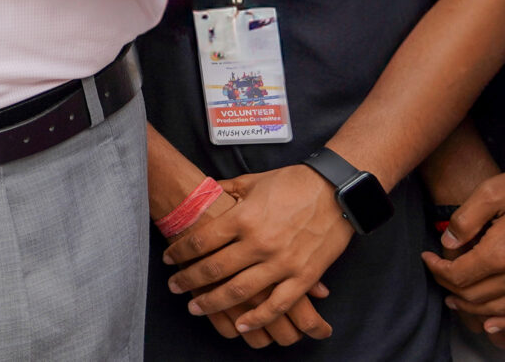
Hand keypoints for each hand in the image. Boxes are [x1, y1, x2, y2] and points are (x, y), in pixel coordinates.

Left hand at [164, 165, 354, 336]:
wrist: (336, 191)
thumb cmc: (293, 183)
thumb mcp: (253, 181)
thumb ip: (227, 190)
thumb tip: (206, 191)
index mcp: (242, 218)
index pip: (201, 241)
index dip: (180, 252)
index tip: (168, 260)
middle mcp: (258, 243)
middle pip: (214, 269)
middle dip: (189, 280)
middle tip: (174, 287)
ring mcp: (281, 263)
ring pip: (241, 291)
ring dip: (214, 302)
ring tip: (196, 307)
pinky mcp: (304, 276)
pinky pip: (278, 304)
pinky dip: (258, 317)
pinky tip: (241, 324)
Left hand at [430, 163, 504, 335]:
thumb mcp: (491, 191)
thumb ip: (465, 219)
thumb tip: (447, 243)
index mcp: (502, 252)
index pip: (458, 275)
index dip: (436, 270)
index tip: (427, 258)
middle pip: (474, 295)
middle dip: (449, 287)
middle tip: (437, 275)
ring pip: (497, 310)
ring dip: (471, 308)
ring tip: (453, 299)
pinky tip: (492, 325)